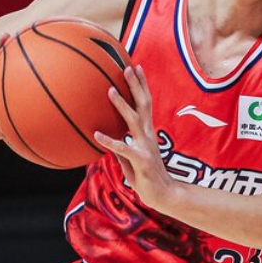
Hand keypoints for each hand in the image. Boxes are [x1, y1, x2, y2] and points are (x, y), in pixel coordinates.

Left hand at [94, 65, 175, 209]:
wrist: (164, 195)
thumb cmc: (147, 177)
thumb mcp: (130, 159)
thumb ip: (120, 147)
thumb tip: (105, 137)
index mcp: (147, 132)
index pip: (145, 102)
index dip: (141, 85)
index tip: (136, 67)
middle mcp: (148, 134)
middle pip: (143, 104)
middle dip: (136, 85)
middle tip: (127, 68)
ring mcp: (146, 146)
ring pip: (133, 120)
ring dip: (121, 105)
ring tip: (109, 90)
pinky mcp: (141, 160)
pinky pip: (123, 149)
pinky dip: (110, 141)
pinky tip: (97, 135)